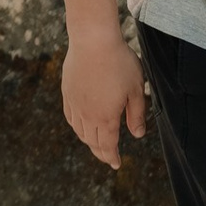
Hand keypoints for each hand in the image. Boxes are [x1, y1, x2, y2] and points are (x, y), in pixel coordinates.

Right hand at [62, 27, 146, 167]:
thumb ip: (136, 114)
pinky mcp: (67, 93)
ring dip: (89, 141)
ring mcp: (75, 104)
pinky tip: (82, 126)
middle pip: (92, 142)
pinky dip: (78, 127)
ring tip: (97, 143)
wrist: (93, 40)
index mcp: (106, 117)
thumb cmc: (119, 62)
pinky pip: (71, 117)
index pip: (108, 145)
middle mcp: (87, 115)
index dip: (112, 157)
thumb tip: (137, 135)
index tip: (116, 164)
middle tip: (108, 158)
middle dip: (101, 152)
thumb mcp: (136, 89)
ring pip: (80, 131)